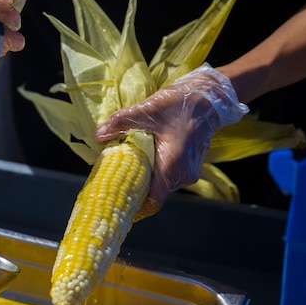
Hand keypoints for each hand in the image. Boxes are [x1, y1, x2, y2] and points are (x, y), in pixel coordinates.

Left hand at [93, 64, 247, 218]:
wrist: (208, 97)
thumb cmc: (180, 103)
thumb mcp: (146, 109)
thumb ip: (120, 123)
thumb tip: (97, 135)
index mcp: (172, 165)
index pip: (154, 201)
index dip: (135, 207)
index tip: (118, 205)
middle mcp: (183, 174)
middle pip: (154, 192)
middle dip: (134, 187)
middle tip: (113, 180)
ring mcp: (189, 172)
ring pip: (161, 183)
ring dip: (145, 177)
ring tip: (127, 166)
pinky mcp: (190, 166)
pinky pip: (169, 176)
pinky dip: (156, 171)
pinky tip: (143, 159)